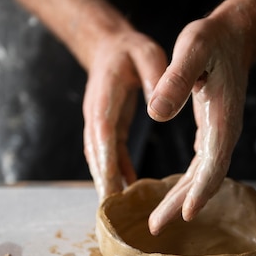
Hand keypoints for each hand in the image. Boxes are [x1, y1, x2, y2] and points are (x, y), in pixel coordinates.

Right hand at [83, 29, 166, 198]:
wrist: (109, 46)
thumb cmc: (131, 50)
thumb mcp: (147, 53)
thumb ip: (155, 74)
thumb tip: (160, 105)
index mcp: (105, 95)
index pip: (103, 131)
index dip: (105, 159)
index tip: (109, 184)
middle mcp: (96, 112)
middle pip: (96, 151)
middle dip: (101, 180)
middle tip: (109, 210)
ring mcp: (99, 120)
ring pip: (99, 156)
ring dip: (105, 180)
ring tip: (115, 208)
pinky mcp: (107, 125)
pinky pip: (109, 152)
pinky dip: (115, 170)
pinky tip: (126, 187)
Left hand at [147, 17, 249, 234]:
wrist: (231, 36)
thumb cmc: (211, 41)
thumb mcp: (191, 49)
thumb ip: (176, 79)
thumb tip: (156, 114)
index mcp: (222, 117)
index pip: (214, 162)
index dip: (202, 190)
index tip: (186, 215)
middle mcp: (225, 131)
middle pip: (207, 177)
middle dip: (183, 203)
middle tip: (156, 227)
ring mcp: (221, 133)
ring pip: (204, 175)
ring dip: (183, 197)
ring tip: (158, 219)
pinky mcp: (213, 131)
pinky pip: (201, 165)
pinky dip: (188, 183)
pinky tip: (173, 194)